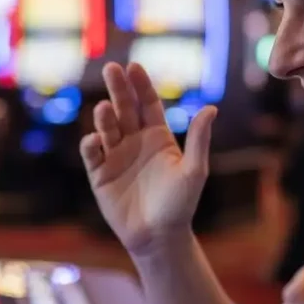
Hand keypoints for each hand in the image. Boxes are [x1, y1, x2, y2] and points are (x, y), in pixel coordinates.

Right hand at [79, 62, 216, 256]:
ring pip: (107, 128)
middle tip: (111, 69)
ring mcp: (115, 156)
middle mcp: (134, 141)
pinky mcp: (99, 174)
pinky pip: (92, 154)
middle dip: (118, 88)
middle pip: (124, 108)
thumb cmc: (180, 204)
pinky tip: (95, 140)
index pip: (147, 103)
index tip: (134, 66)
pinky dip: (91, 145)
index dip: (140, 84)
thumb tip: (212, 109)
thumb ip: (198, 140)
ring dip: (104, 116)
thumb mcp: (194, 171)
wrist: (159, 237)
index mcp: (158, 136)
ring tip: (104, 109)